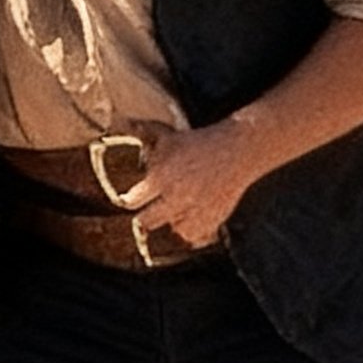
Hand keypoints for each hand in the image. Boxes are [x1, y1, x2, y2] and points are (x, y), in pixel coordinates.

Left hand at [123, 119, 266, 247]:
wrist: (238, 150)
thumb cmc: (200, 143)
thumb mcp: (168, 136)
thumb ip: (143, 132)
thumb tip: (124, 124)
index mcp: (161, 177)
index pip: (133, 200)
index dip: (129, 200)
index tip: (130, 199)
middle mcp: (176, 198)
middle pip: (148, 221)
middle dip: (145, 217)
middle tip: (149, 211)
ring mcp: (195, 211)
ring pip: (173, 230)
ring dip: (172, 222)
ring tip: (176, 211)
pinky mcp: (213, 219)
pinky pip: (195, 238)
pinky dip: (192, 232)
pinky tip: (192, 219)